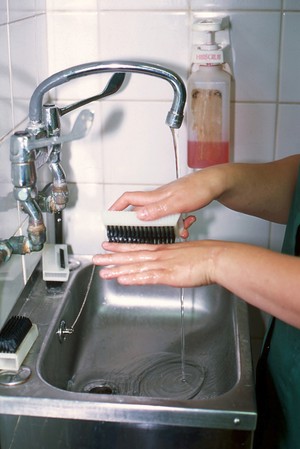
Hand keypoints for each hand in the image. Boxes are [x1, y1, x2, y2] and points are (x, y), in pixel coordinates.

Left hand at [93, 240, 215, 286]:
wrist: (216, 257)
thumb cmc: (205, 256)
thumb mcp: (184, 254)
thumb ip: (172, 260)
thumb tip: (166, 265)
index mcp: (163, 250)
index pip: (137, 248)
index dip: (121, 247)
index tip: (108, 246)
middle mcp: (159, 255)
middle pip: (131, 256)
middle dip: (112, 258)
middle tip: (96, 258)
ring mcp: (163, 265)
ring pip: (135, 267)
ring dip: (117, 269)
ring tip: (102, 272)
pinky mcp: (168, 275)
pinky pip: (147, 277)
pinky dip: (133, 278)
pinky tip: (122, 280)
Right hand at [109, 169, 223, 237]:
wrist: (215, 183)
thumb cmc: (198, 188)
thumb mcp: (175, 202)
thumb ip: (156, 210)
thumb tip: (138, 216)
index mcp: (154, 197)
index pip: (128, 199)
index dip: (116, 208)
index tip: (109, 217)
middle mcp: (158, 199)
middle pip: (142, 212)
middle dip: (142, 224)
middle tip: (140, 235)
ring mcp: (168, 202)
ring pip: (159, 218)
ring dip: (167, 227)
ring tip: (179, 231)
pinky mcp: (178, 205)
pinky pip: (173, 218)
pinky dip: (179, 224)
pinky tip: (188, 225)